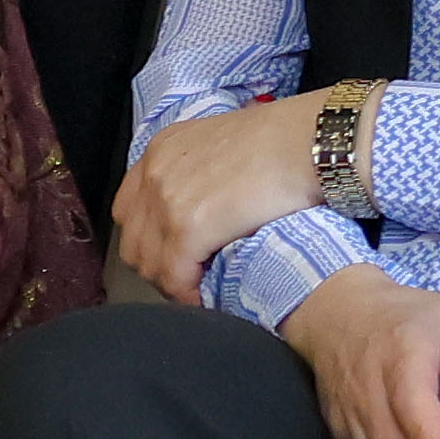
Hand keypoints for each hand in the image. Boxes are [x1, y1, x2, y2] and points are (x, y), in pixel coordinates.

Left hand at [121, 92, 348, 304]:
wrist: (310, 141)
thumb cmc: (287, 141)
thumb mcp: (226, 144)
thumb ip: (202, 171)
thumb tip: (208, 205)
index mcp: (163, 149)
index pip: (129, 210)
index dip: (148, 240)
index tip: (171, 256)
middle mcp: (155, 172)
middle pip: (133, 241)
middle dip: (157, 267)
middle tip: (188, 280)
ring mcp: (167, 199)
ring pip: (149, 264)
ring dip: (172, 283)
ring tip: (200, 289)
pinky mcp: (188, 227)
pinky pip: (174, 276)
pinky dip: (188, 294)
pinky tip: (207, 297)